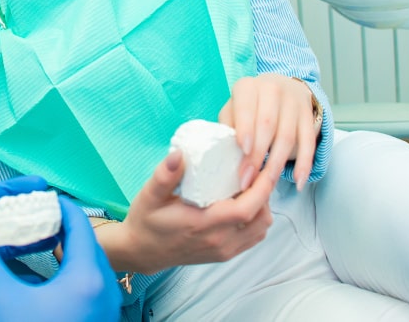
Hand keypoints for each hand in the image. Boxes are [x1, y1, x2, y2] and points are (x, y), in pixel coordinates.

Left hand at [0, 175, 52, 304]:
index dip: (12, 189)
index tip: (36, 183)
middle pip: (3, 219)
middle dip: (29, 212)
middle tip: (55, 207)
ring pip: (8, 245)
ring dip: (31, 238)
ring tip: (56, 232)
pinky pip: (2, 273)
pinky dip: (21, 269)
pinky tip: (39, 265)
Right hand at [0, 196, 121, 321]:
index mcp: (87, 276)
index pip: (79, 223)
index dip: (57, 205)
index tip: (37, 197)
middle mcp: (105, 289)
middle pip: (87, 241)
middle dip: (61, 225)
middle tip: (34, 216)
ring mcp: (106, 309)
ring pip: (90, 264)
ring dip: (67, 249)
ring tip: (38, 241)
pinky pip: (90, 284)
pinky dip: (72, 270)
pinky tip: (47, 276)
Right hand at [98, 150, 272, 274]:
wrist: (143, 251)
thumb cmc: (147, 221)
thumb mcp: (149, 196)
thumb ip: (164, 176)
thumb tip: (179, 154)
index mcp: (203, 224)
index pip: (246, 209)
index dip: (261, 187)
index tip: (265, 166)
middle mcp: (219, 241)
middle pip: (261, 218)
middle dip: (265, 192)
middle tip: (256, 169)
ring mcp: (224, 250)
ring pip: (261, 228)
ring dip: (263, 206)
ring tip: (250, 185)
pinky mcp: (225, 254)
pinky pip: (254, 237)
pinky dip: (257, 219)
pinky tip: (245, 203)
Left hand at [219, 73, 318, 191]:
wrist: (280, 86)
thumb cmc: (248, 105)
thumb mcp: (233, 108)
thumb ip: (227, 126)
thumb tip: (224, 155)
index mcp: (247, 87)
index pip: (247, 108)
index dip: (246, 129)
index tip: (244, 151)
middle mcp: (272, 90)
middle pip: (267, 125)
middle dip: (258, 155)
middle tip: (248, 178)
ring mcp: (293, 102)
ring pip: (287, 136)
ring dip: (277, 163)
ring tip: (267, 183)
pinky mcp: (308, 116)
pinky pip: (308, 141)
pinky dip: (305, 163)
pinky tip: (299, 181)